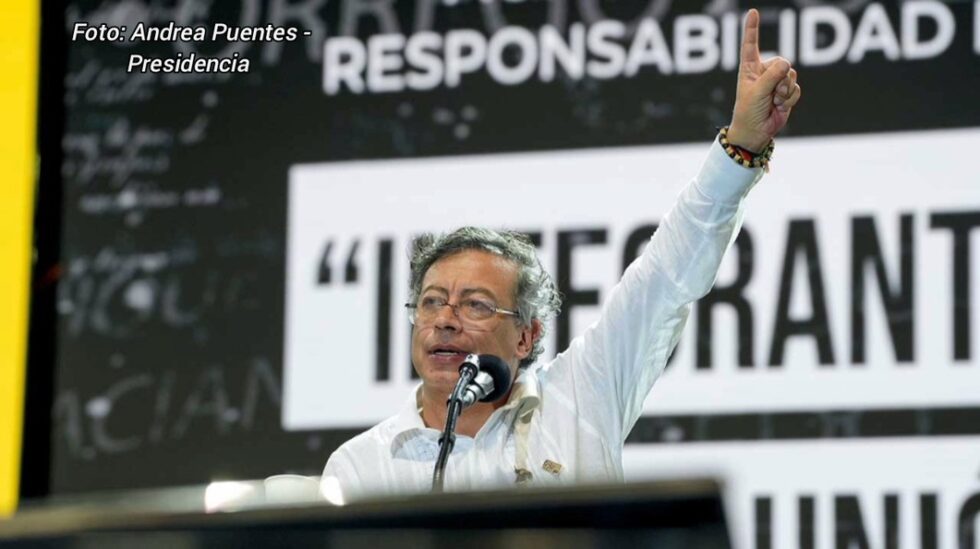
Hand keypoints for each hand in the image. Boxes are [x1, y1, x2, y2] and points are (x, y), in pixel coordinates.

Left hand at [727, 9, 800, 152]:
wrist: (756, 133)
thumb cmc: (748, 112)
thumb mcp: (756, 92)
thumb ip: (772, 76)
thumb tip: (787, 64)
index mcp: (749, 68)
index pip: (751, 45)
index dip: (752, 28)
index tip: (753, 12)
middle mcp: (763, 72)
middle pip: (782, 62)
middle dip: (779, 80)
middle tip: (770, 94)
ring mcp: (776, 81)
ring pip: (792, 75)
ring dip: (785, 91)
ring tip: (773, 101)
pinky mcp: (787, 91)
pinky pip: (797, 88)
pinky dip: (790, 98)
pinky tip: (780, 106)